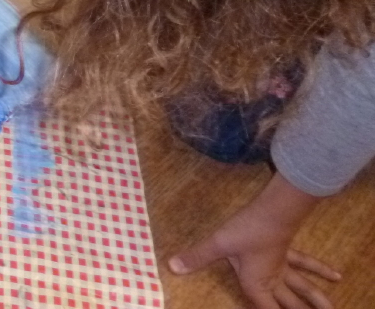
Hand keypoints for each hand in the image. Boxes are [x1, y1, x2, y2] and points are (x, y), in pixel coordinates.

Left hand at [169, 172, 340, 308]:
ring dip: (317, 299)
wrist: (274, 211)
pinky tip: (337, 274)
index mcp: (257, 283)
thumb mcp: (219, 244)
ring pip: (304, 288)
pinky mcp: (288, 250)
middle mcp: (273, 278)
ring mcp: (284, 265)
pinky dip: (320, 269)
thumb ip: (197, 256)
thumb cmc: (246, 230)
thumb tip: (172, 267)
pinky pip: (306, 263)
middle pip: (290, 304)